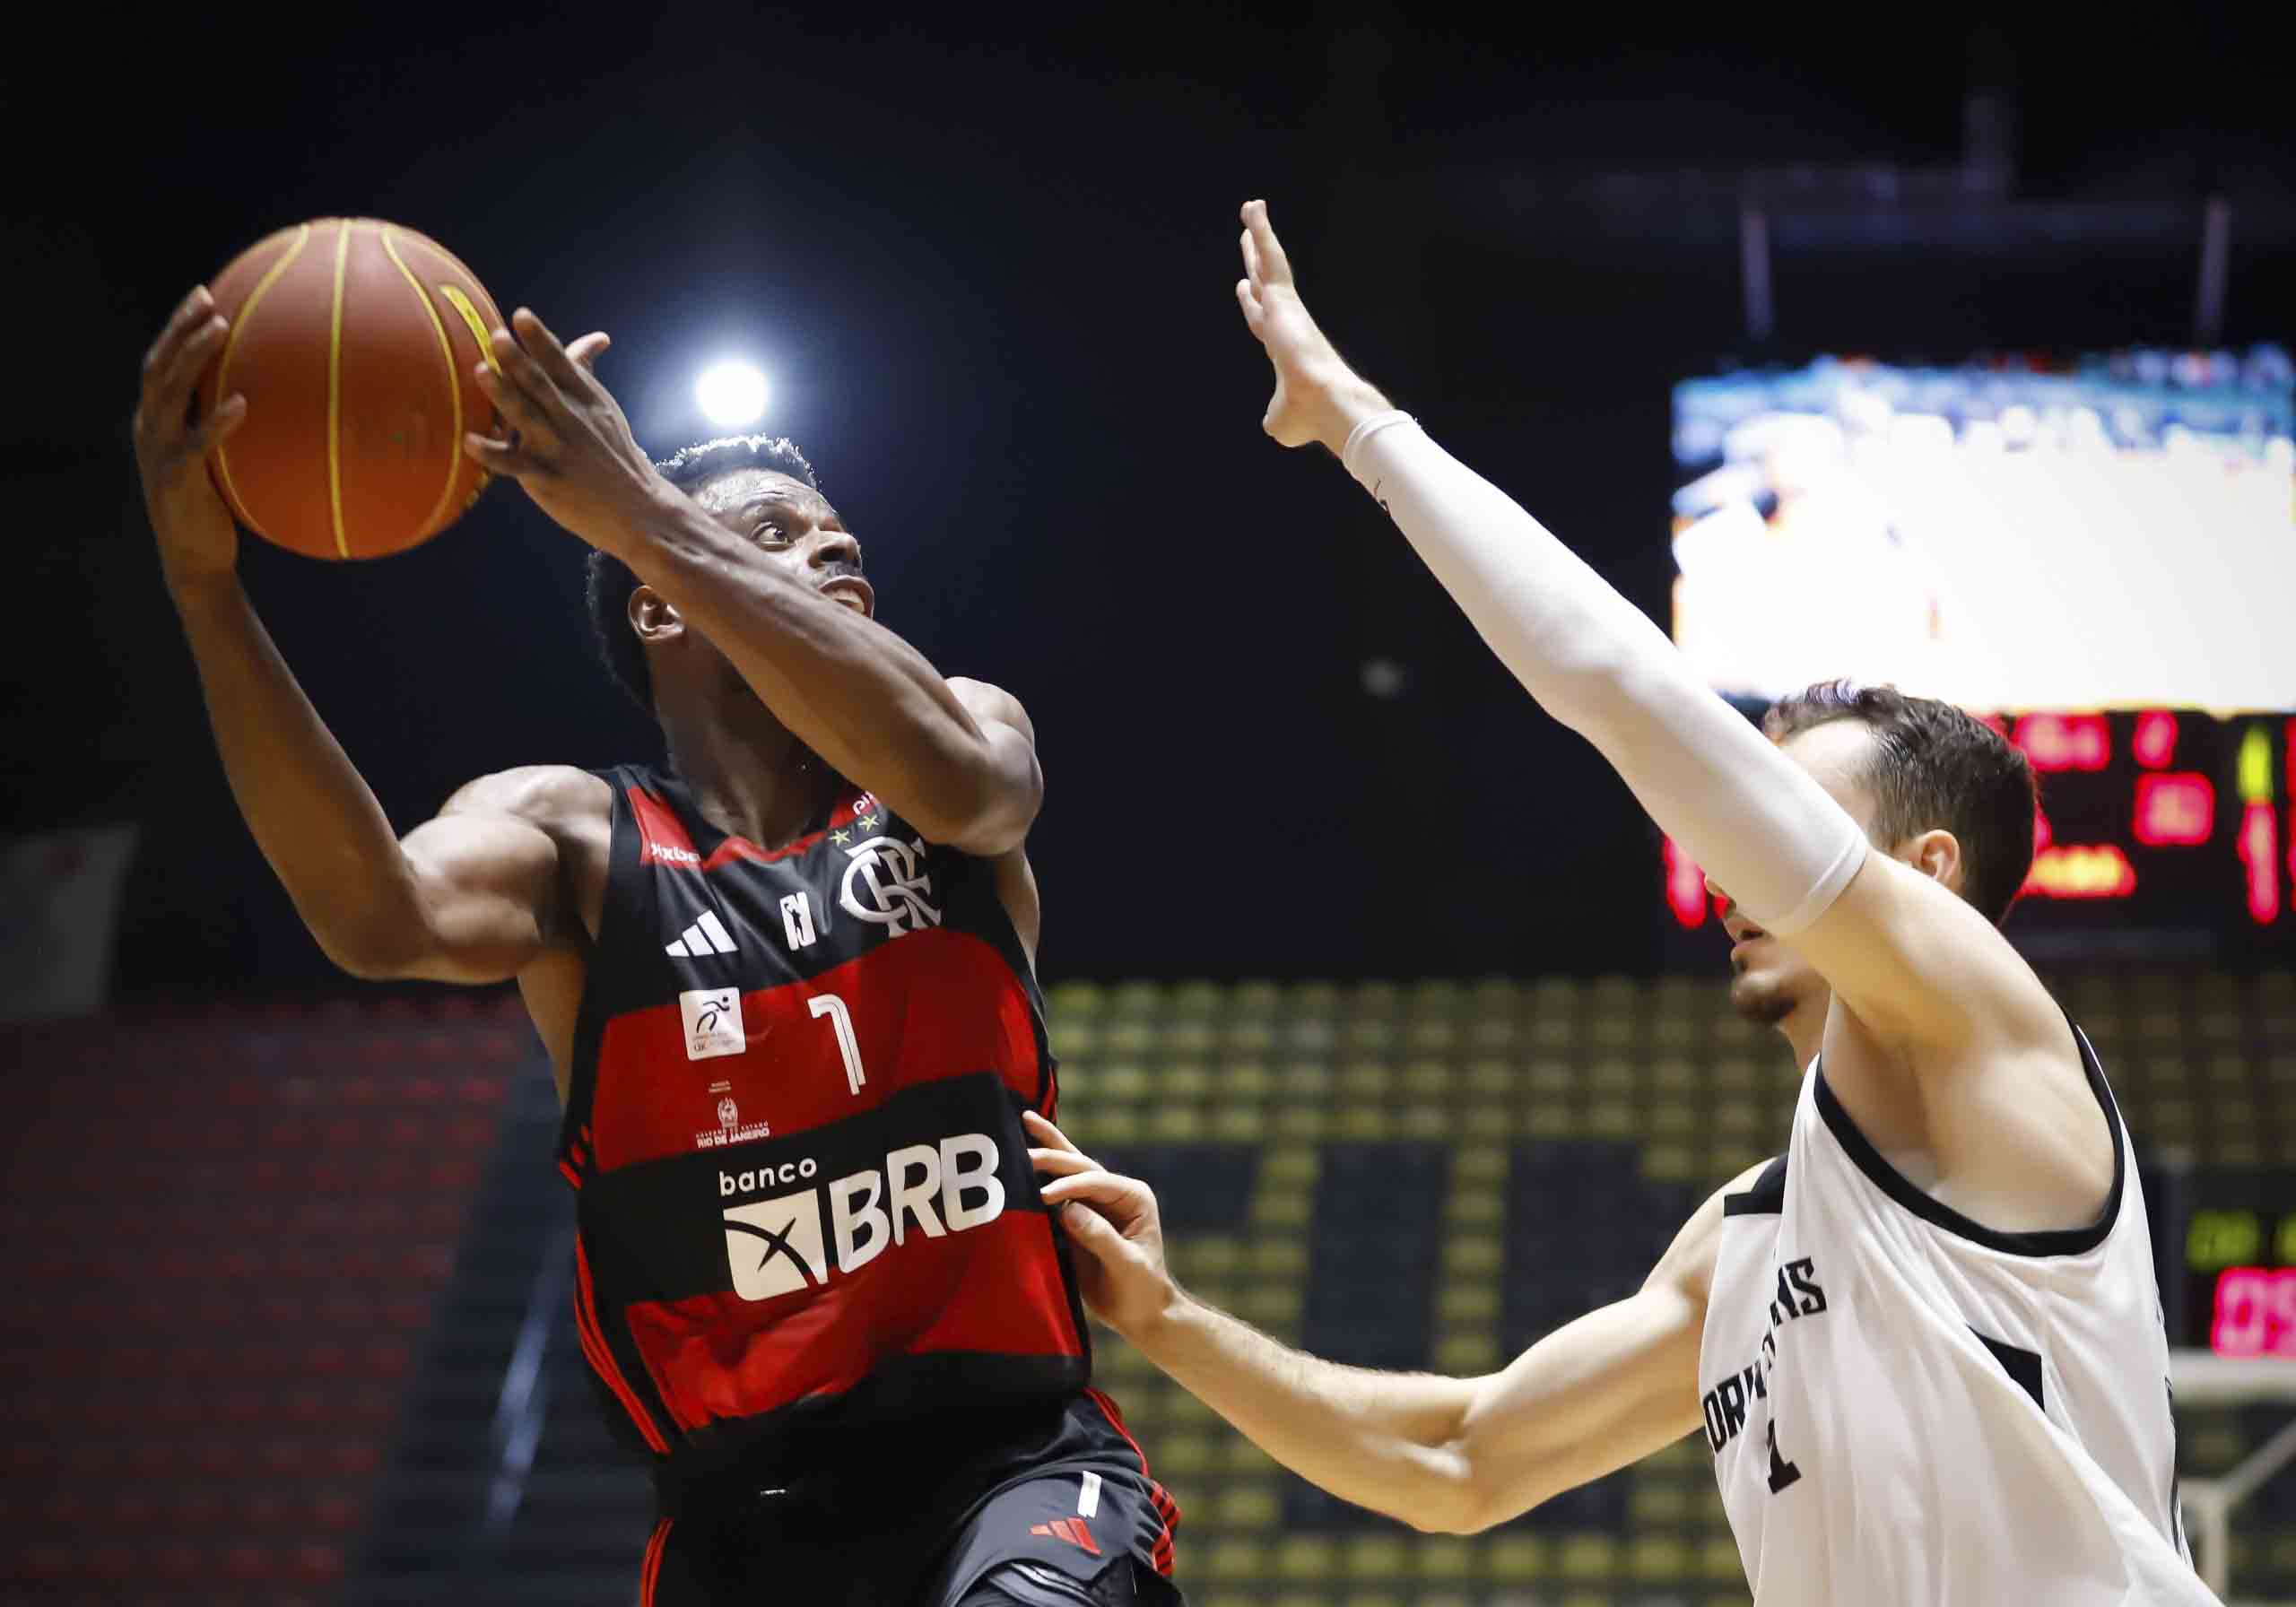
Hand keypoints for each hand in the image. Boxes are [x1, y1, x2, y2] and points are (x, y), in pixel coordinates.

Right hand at [134, 286, 248, 598]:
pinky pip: (195, 444)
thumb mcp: (218, 463)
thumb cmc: (215, 510)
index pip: (159, 363)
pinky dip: (216, 421)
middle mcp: (149, 431)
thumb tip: (275, 402)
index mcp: (155, 422)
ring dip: (194, 357)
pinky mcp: (175, 481)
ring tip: (222, 329)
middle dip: (181, 329)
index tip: (203, 294)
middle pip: (158, 366)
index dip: (177, 328)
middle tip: (208, 299)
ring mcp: (157, 454)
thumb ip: (229, 431)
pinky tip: (242, 403)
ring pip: (169, 393)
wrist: (196, 562)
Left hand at [461, 309, 651, 552]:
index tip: (521, 315)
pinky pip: (515, 465)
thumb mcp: (604, 408)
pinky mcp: (547, 479)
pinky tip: (468, 441)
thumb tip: (596, 337)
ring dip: (503, 394)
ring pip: (527, 417)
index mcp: (585, 399)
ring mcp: (558, 449)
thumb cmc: (613, 453)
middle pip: (541, 384)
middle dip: (518, 360)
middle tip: (496, 336)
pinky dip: (491, 454)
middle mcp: (571, 419)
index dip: (540, 339)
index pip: (561, 363)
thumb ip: (585, 371)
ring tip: (481, 371)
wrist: (637, 507)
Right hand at [1024, 1110, 1178, 1339]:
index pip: (1096, 1181)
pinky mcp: (1079, 1215)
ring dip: (1046, 1148)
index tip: (1043, 1196)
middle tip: (1018, 1148)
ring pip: (1068, 1168)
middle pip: (1080, 1165)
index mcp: (1133, 1197)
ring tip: (1024, 1119)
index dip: (1069, 1185)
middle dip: (1051, 1157)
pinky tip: (1021, 1152)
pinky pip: (1057, 1190)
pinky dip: (1039, 1172)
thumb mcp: (1127, 1266)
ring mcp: (1096, 1202)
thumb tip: (1068, 1211)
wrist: (1141, 1313)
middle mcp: (1115, 1192)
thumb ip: (1100, 1238)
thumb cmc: (1141, 1291)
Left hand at [1233, 198, 1390, 454]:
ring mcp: (1284, 309)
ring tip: (1251, 207)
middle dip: (1255, 262)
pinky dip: (1262, 232)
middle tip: (1247, 239)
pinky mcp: (1283, 297)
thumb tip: (1273, 427)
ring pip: (1269, 263)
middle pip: (1265, 284)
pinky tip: (1252, 209)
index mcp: (1283, 349)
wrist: (1325, 404)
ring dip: (1259, 235)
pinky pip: (1270, 257)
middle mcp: (1284, 323)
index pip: (1263, 319)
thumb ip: (1274, 416)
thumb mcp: (1280, 422)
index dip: (1253, 303)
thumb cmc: (1308, 416)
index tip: (1244, 286)